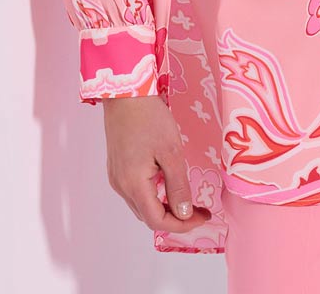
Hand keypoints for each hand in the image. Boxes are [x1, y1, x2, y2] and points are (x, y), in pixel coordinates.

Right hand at [102, 94, 212, 231]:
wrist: (125, 94)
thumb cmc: (149, 118)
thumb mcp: (171, 151)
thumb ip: (177, 185)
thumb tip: (184, 214)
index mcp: (133, 185)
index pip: (157, 220)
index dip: (182, 225)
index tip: (203, 216)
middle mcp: (121, 186)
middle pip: (148, 216)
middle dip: (175, 218)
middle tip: (199, 208)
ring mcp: (116, 177)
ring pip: (142, 205)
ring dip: (164, 207)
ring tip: (187, 198)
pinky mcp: (117, 168)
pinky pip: (136, 192)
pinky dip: (154, 195)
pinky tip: (168, 183)